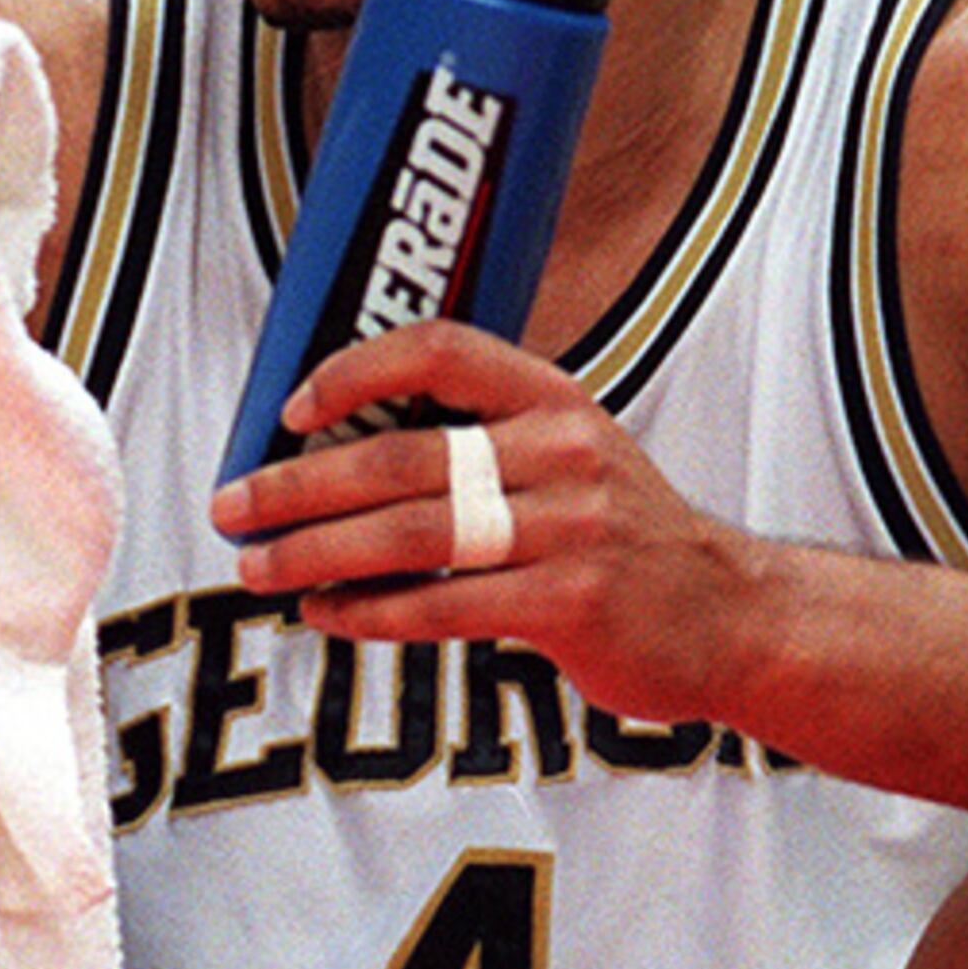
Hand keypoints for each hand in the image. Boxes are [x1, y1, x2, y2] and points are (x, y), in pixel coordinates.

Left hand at [205, 319, 773, 726]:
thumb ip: (477, 447)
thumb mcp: (571, 459)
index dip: (357, 371)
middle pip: (403, 458)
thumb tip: (334, 455)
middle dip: (299, 485)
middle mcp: (563, 451)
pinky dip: (371, 612)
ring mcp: (573, 528)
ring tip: (257, 566)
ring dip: (317, 552)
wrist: (736, 616)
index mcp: (553, 399)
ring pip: (413, 535)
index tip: (291, 410)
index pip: (441, 351)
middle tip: (231, 507)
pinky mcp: (573, 603)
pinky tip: (326, 612)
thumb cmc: (624, 538)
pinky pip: (445, 606)